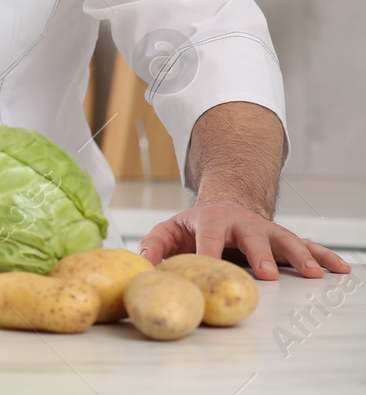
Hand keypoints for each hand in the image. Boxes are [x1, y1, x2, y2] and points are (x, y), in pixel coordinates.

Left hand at [137, 201, 351, 279]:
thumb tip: (140, 263)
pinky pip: (306, 246)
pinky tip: (340, 268)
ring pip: (284, 239)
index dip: (209, 254)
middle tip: (266, 273)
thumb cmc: (195, 225)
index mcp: (210, 221)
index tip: (211, 268)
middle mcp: (241, 224)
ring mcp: (264, 231)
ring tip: (312, 273)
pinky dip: (323, 256)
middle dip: (259, 255)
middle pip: (251, 237)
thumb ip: (154, 245)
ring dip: (298, 255)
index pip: (208, 239)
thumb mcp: (170, 230)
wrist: (224, 206)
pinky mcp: (281, 240)